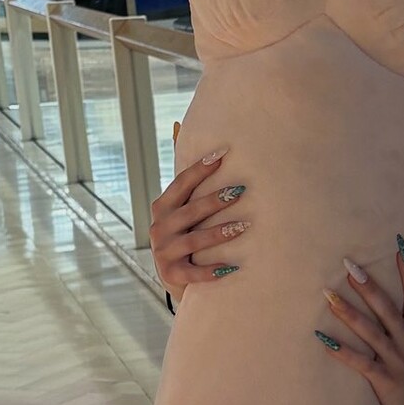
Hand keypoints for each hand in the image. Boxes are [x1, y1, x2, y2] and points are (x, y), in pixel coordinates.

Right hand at [151, 122, 248, 300]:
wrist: (175, 280)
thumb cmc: (183, 236)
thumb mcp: (178, 208)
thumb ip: (183, 175)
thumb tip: (176, 124)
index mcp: (162, 208)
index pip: (181, 184)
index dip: (201, 169)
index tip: (223, 155)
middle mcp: (159, 229)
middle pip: (190, 211)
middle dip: (215, 200)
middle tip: (241, 190)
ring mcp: (164, 253)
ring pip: (194, 241)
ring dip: (219, 233)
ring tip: (244, 226)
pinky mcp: (172, 276)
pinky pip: (195, 273)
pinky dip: (213, 271)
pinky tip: (233, 267)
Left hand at [316, 241, 403, 404]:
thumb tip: (398, 303)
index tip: (399, 246)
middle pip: (386, 308)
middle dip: (367, 287)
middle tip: (348, 266)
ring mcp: (396, 359)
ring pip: (370, 332)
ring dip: (348, 313)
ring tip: (328, 297)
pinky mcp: (384, 379)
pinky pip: (361, 363)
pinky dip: (341, 352)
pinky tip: (323, 340)